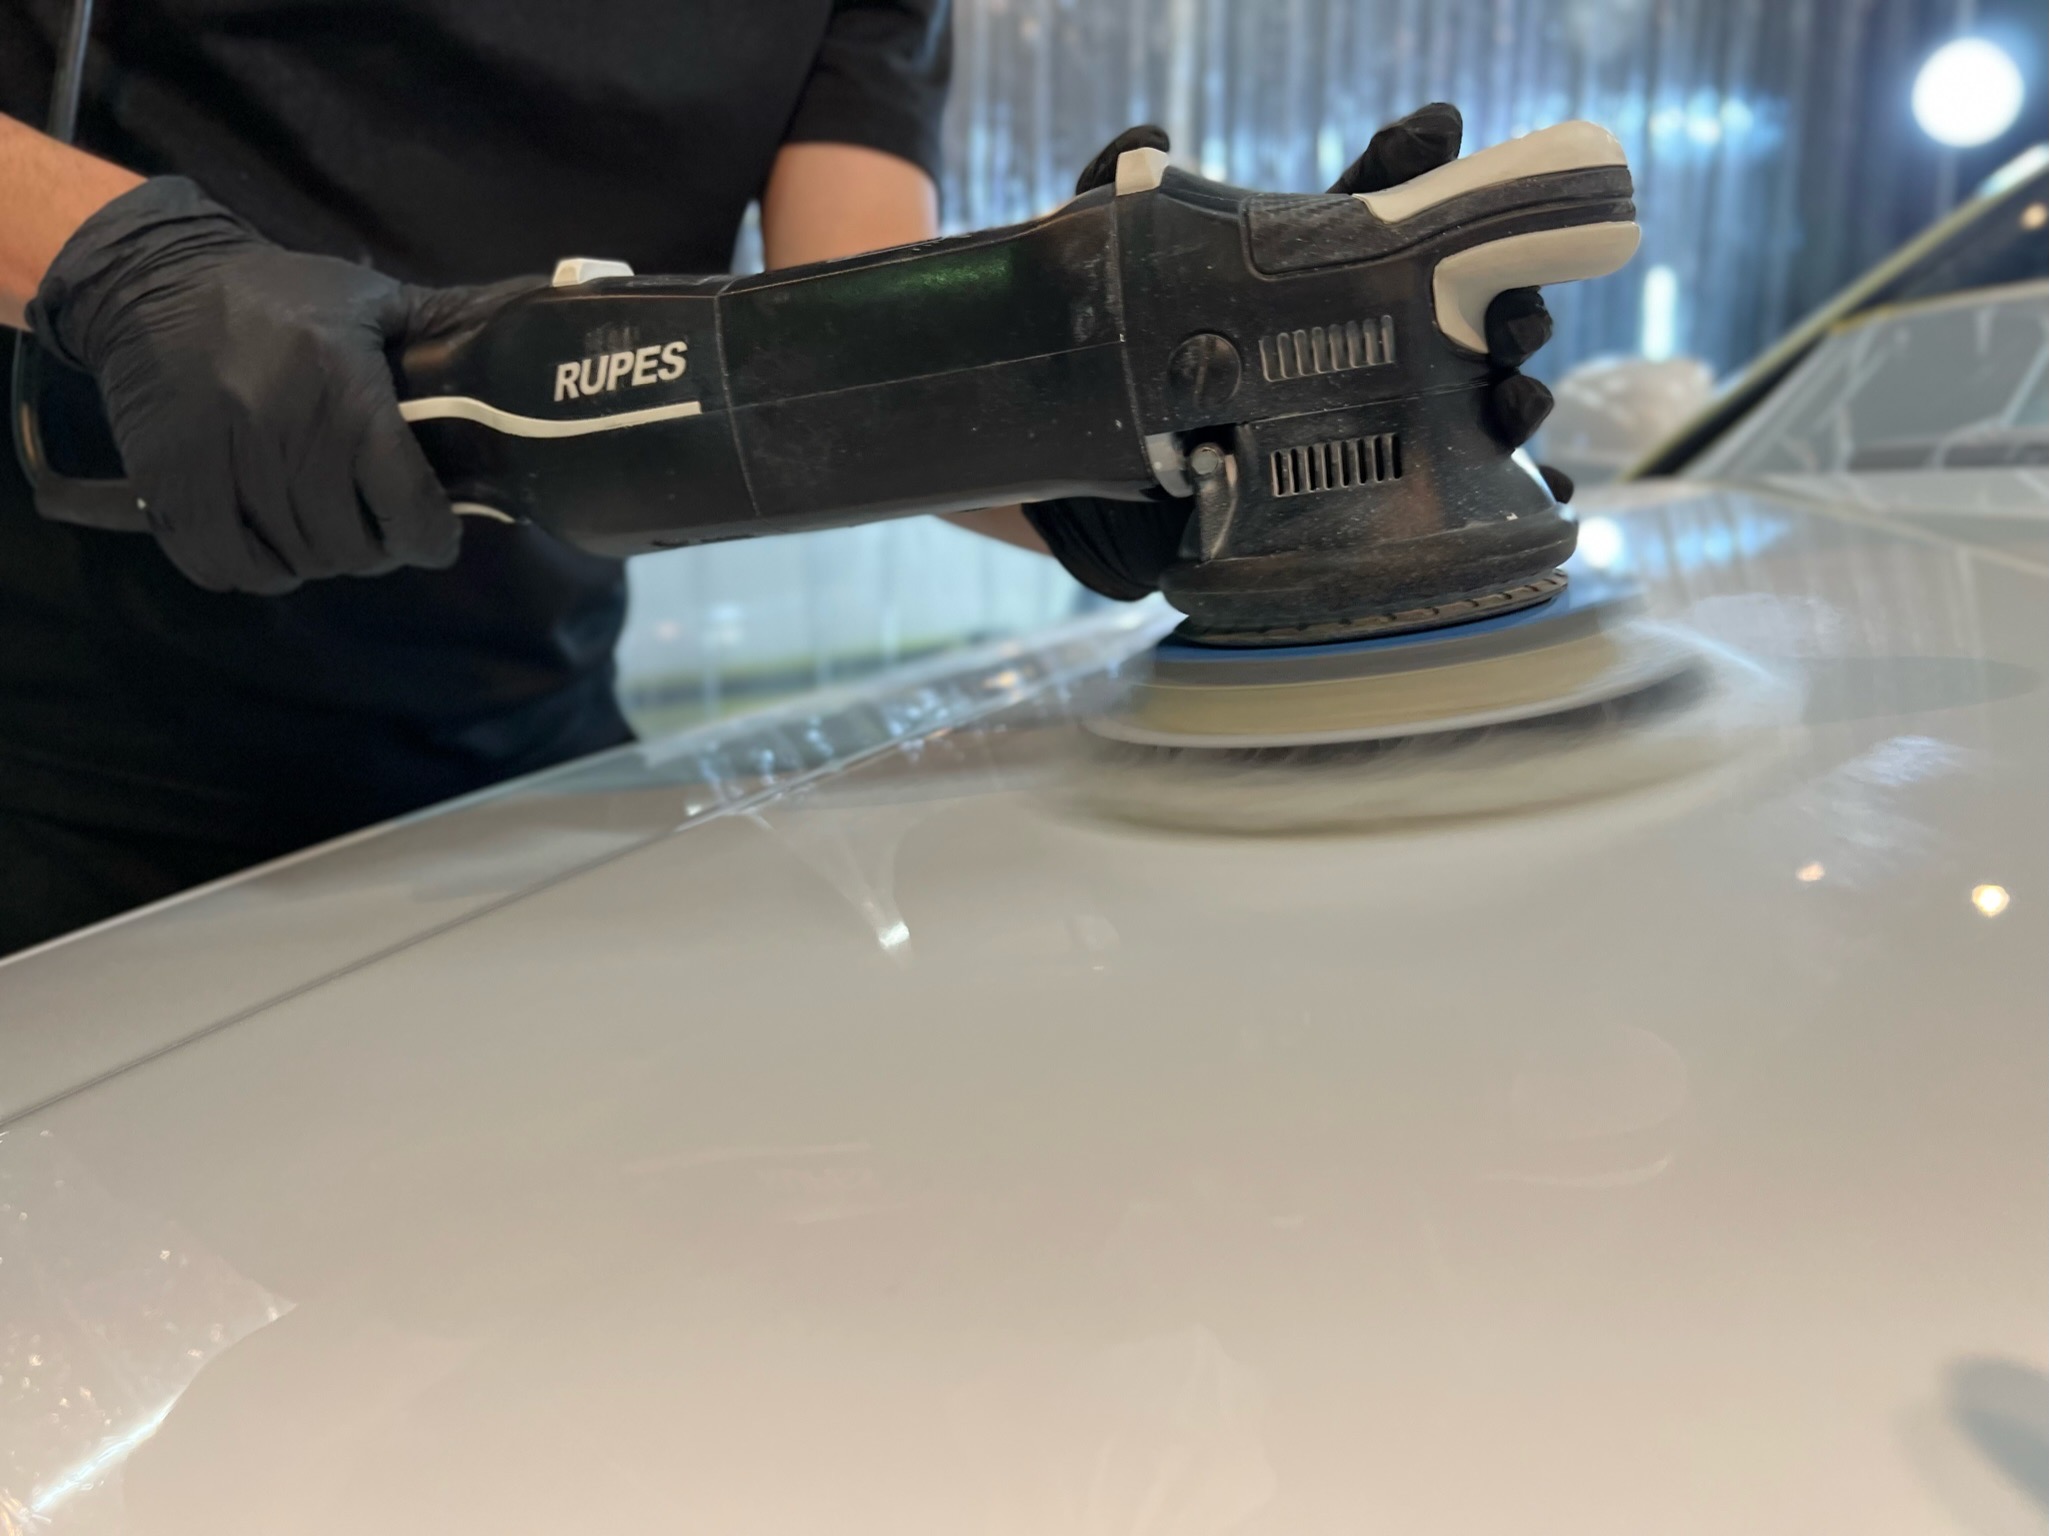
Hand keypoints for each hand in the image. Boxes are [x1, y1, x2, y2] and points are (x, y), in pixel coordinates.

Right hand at [28, 178, 531, 593]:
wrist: (152, 282)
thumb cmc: (280, 296)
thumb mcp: (372, 299)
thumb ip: (451, 323)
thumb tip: (546, 303)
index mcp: (345, 390)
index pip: (407, 504)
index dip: (433, 538)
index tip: (437, 536)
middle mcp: (283, 430)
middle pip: (351, 546)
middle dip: (377, 549)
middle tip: (378, 530)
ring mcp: (220, 461)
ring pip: (293, 561)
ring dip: (318, 560)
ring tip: (325, 531)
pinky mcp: (168, 483)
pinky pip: (221, 565)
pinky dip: (253, 571)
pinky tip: (269, 546)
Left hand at [1029, 106, 1574, 603]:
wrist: (1087, 495)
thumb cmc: (1105, 374)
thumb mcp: (1099, 288)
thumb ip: (1104, 204)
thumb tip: (1144, 143)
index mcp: (1302, 280)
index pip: (1371, 206)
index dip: (1409, 164)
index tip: (1434, 133)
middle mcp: (1353, 349)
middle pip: (1457, 311)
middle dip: (1504, 300)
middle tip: (1514, 309)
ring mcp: (1367, 428)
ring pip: (1473, 401)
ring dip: (1515, 395)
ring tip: (1518, 401)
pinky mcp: (1361, 503)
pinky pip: (1455, 500)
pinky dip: (1513, 495)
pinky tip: (1547, 491)